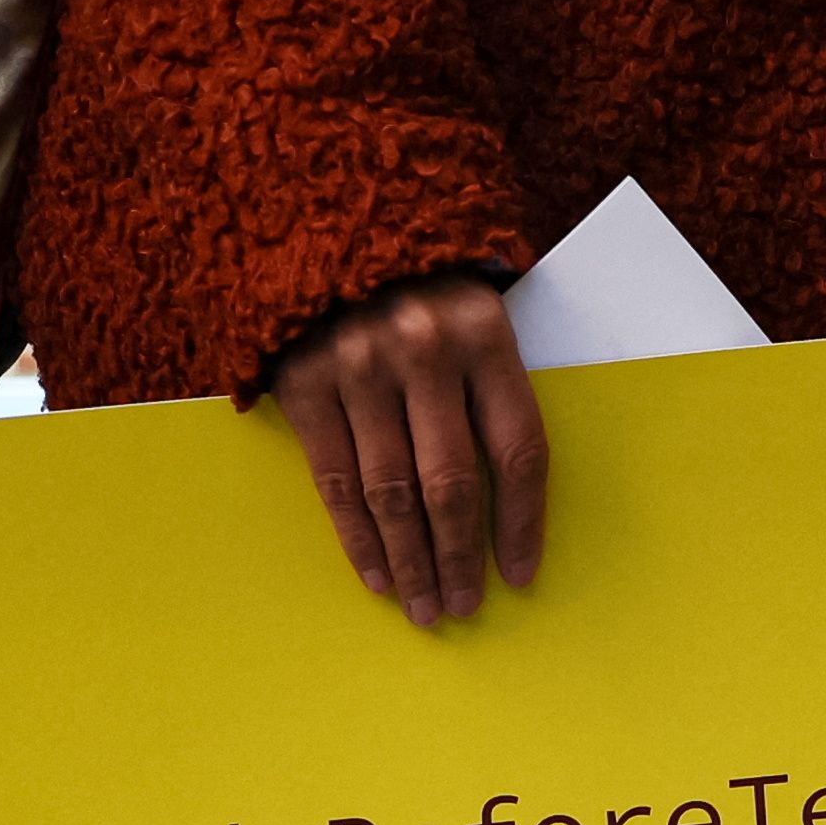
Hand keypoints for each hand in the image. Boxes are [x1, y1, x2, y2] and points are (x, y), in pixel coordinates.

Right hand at [258, 273, 545, 629]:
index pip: (517, 447)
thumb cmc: (416, 279)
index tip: (519, 575)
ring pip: (392, 492)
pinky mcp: (304, 379)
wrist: (322, 217)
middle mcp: (423, 349)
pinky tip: (378, 576)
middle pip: (453, 482)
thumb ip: (491, 387)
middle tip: (463, 607)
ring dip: (411, 562)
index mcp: (484, 332)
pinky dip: (358, 538)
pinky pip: (335, 481)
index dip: (521, 521)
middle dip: (461, 557)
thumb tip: (509, 505)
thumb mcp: (473, 313)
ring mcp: (357, 365)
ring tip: (424, 607)